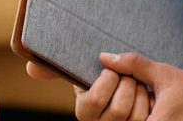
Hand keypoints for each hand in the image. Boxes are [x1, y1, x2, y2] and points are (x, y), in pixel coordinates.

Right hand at [25, 62, 151, 120]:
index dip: (108, 80)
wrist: (127, 84)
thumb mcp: (80, 70)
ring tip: (138, 83)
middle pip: (118, 109)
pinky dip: (152, 102)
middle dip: (127, 84)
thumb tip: (30, 67)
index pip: (95, 99)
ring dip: (141, 93)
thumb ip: (56, 68)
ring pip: (136, 116)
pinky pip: (148, 119)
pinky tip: (148, 94)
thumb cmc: (101, 76)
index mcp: (84, 110)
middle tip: (128, 74)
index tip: (111, 69)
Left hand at [95, 52, 182, 120]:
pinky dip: (153, 120)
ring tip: (157, 111)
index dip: (121, 110)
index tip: (138, 99)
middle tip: (150, 105)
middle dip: (131, 116)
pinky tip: (165, 115)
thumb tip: (105, 58)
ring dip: (142, 118)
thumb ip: (132, 66)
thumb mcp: (162, 74)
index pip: (121, 120)